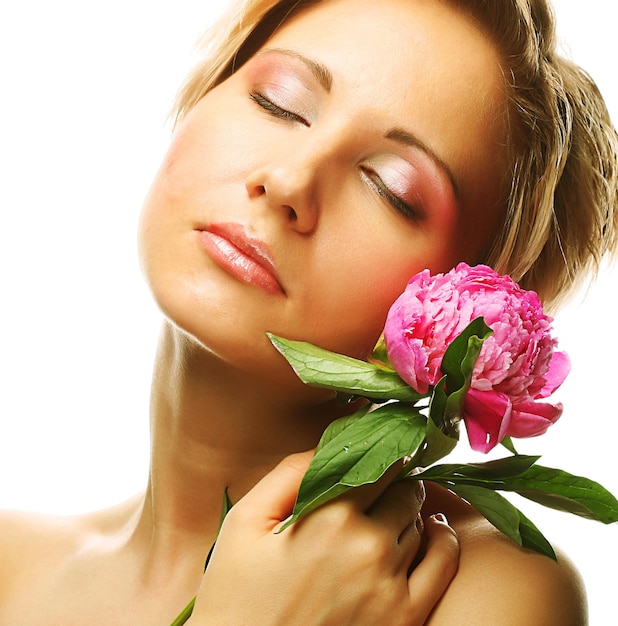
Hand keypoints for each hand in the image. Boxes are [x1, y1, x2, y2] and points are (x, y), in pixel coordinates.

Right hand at [188, 451, 458, 625]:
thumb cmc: (238, 593)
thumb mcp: (247, 520)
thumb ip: (291, 472)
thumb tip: (335, 440)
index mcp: (328, 516)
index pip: (377, 463)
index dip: (380, 451)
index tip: (382, 444)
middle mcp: (367, 546)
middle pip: (404, 490)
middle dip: (396, 481)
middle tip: (384, 481)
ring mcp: (390, 585)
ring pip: (421, 523)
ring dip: (412, 512)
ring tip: (394, 510)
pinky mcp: (405, 618)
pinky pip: (444, 564)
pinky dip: (444, 541)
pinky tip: (432, 532)